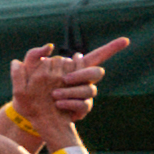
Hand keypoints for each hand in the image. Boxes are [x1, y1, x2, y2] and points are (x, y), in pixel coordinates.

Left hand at [5, 38, 125, 129]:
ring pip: (90, 90)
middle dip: (82, 74)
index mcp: (73, 68)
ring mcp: (83, 95)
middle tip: (64, 78)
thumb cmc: (28, 89)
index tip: (126, 40)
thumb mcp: (27, 72)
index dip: (112, 48)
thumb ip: (34, 56)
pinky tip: (58, 104)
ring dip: (71, 91)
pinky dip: (70, 104)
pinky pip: (83, 105)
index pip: (97, 56)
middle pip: (97, 72)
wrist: (27, 112)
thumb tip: (50, 46)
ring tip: (54, 95)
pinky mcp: (81, 109)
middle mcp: (82, 80)